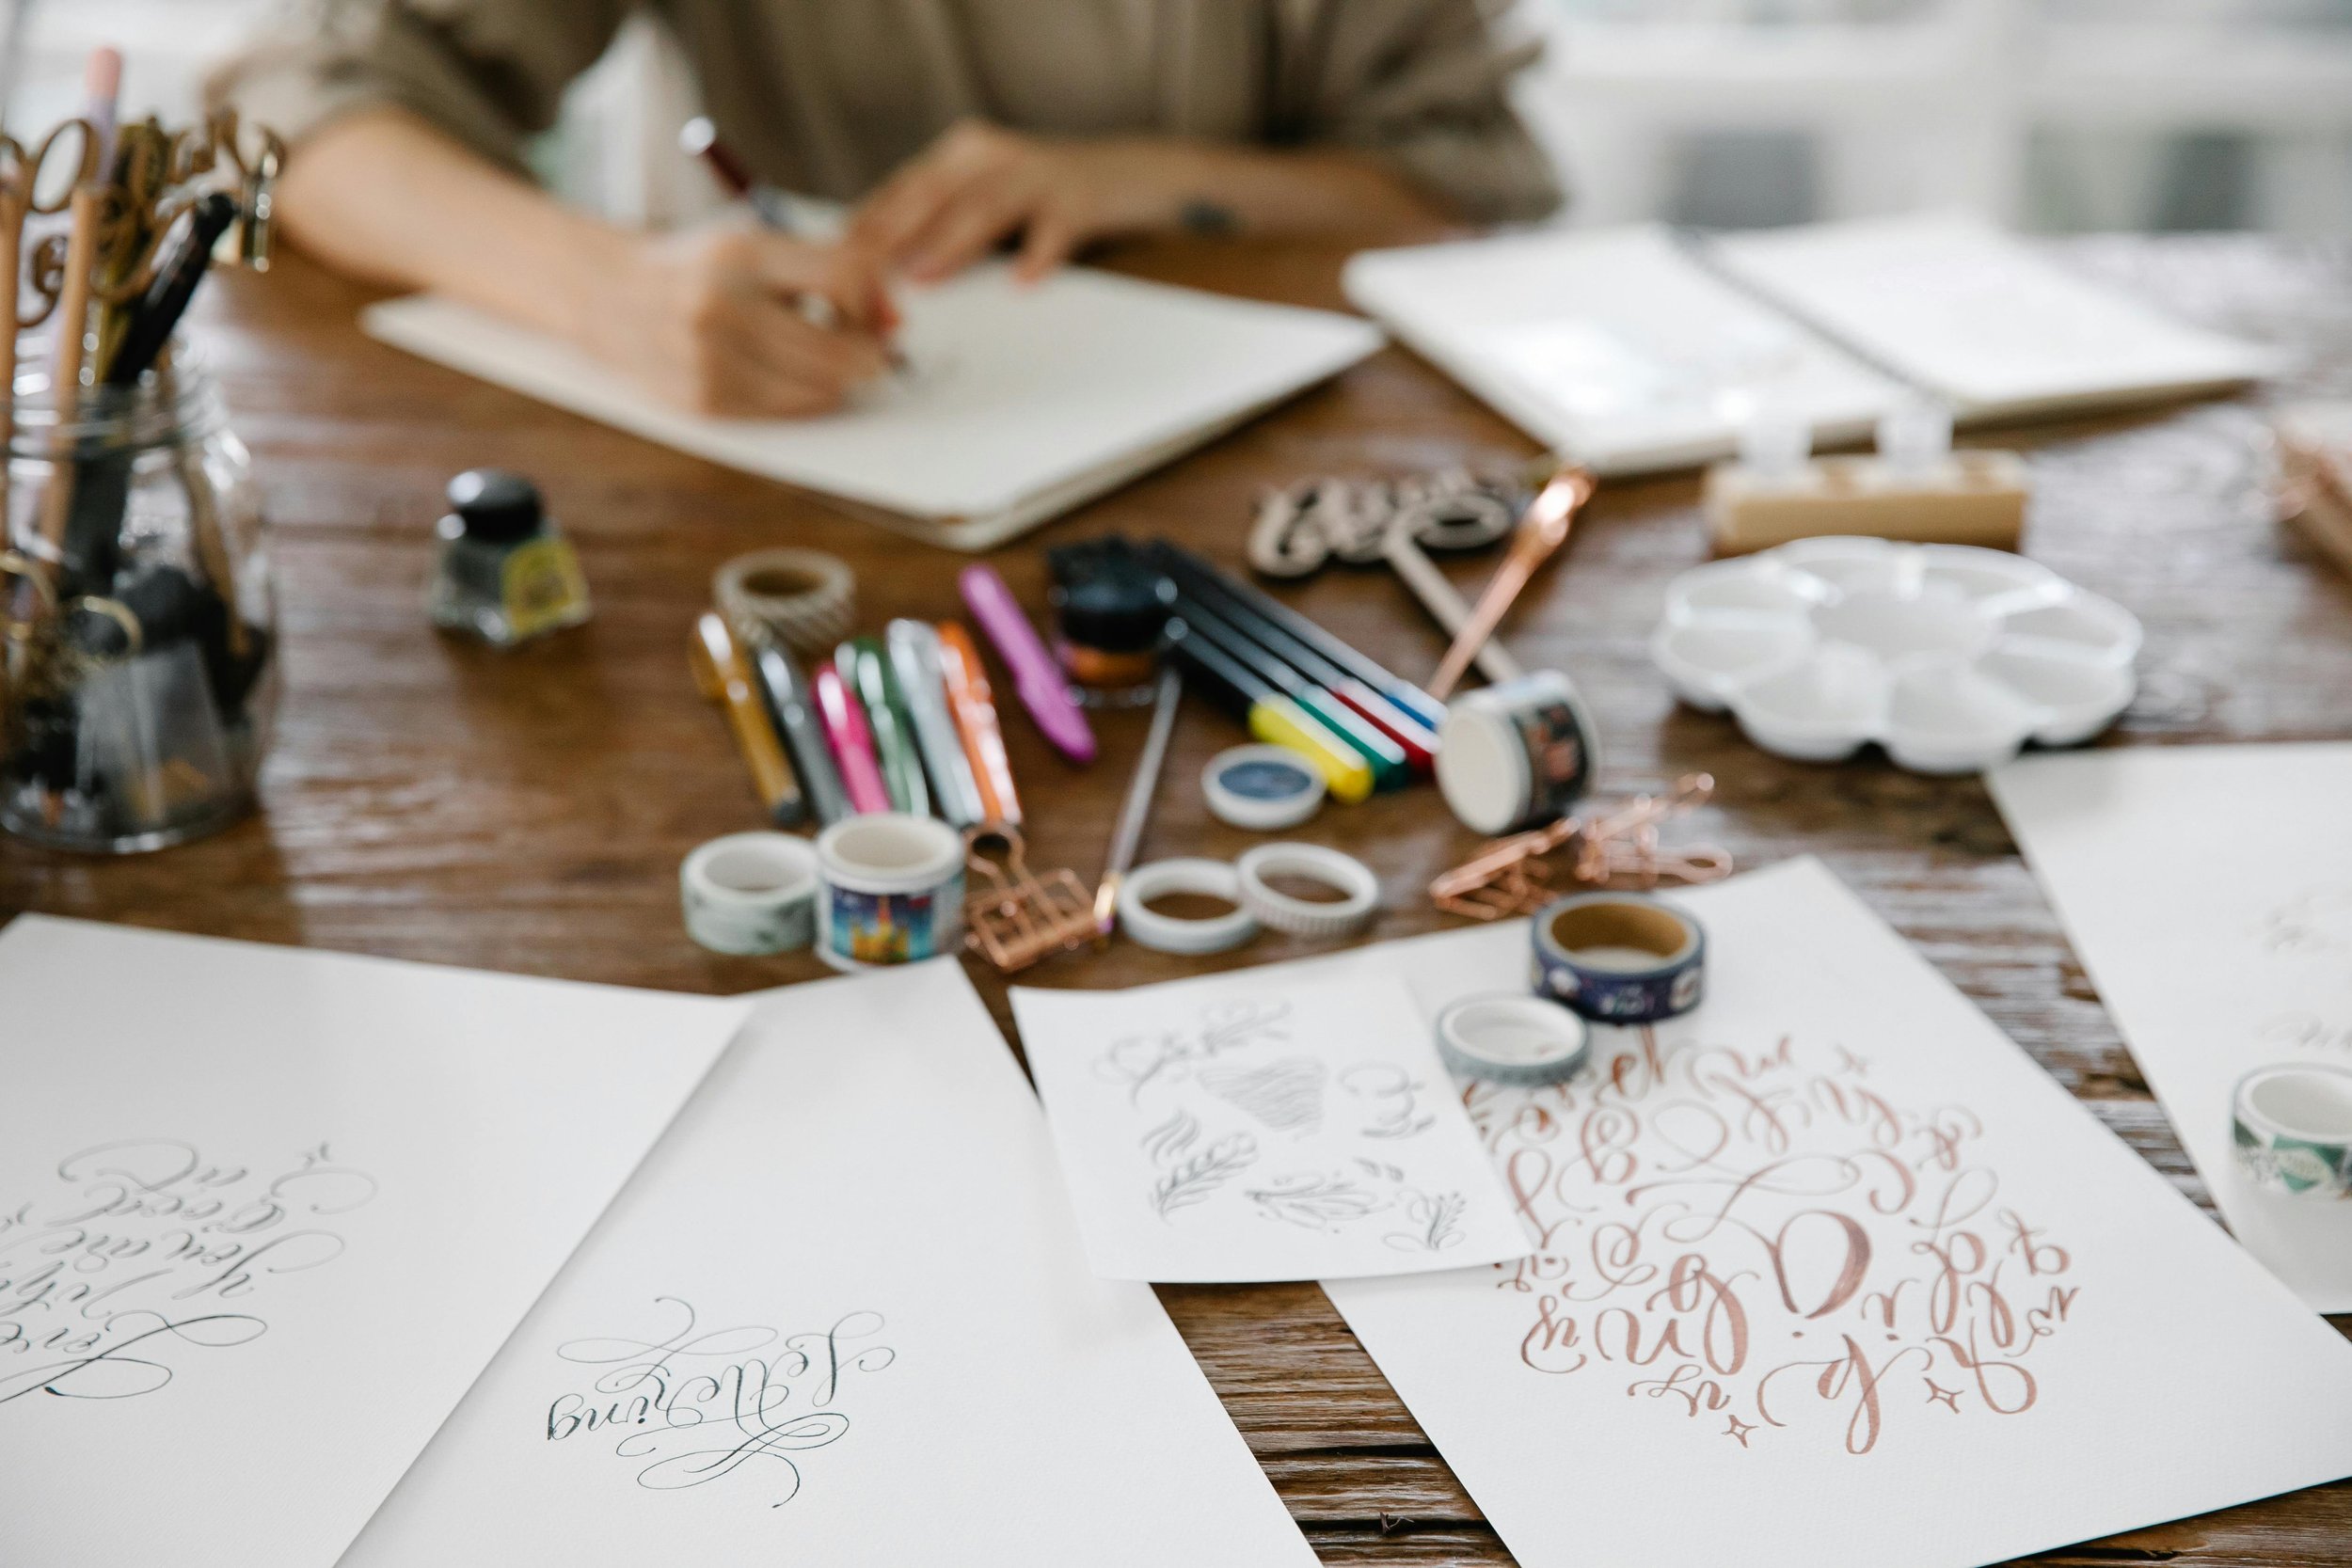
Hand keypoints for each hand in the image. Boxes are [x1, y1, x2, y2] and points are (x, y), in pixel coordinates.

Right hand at [579, 225, 897, 417]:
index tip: (876, 313)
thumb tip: (895, 322)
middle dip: (868, 355)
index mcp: (740, 252)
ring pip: (820, 389)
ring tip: (827, 359)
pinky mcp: (703, 401)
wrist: (607, 294)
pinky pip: (786, 411)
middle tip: (870, 351)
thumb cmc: (700, 267)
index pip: (843, 276)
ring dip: (839, 380)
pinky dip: (803, 397)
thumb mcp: (754, 243)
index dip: (873, 301)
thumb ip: (825, 269)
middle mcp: (720, 306)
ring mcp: (708, 360)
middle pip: (839, 350)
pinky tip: (790, 375)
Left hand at [849, 121, 1213, 283]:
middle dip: (894, 236)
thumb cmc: (1042, 197)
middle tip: (862, 276)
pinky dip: (1038, 255)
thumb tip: (880, 270)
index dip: (867, 224)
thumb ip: (939, 222)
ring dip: (951, 243)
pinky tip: (1022, 282)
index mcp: (961, 155)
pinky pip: (1055, 229)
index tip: (834, 262)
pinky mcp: (1078, 199)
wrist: (1126, 172)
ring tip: (924, 276)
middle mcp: (992, 156)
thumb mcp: (985, 197)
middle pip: (932, 193)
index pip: (903, 188)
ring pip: (985, 206)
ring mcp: (1037, 174)